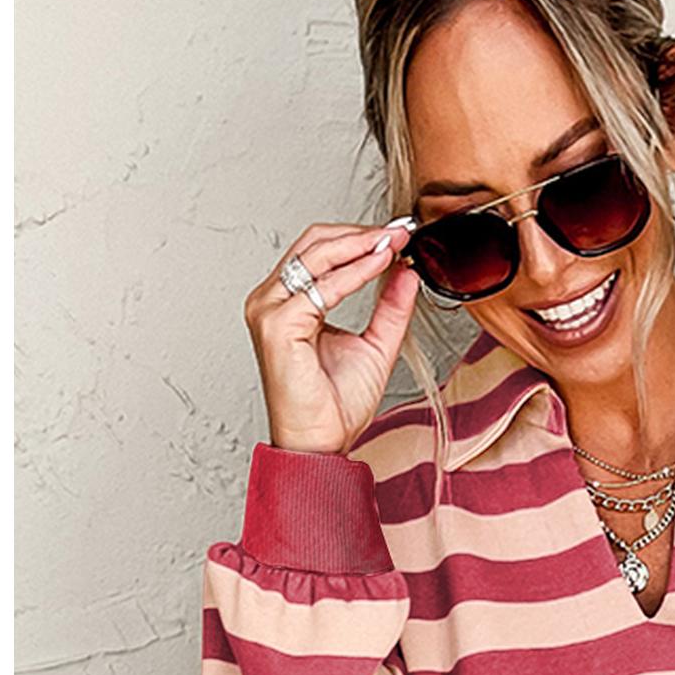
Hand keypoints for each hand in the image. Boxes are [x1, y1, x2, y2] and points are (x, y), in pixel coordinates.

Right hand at [244, 219, 421, 455]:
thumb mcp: (376, 345)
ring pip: (315, 256)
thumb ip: (389, 307)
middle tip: (400, 231)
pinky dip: (354, 273)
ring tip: (394, 241)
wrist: (321, 443)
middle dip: (360, 233)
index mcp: (287, 302)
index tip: (399, 234)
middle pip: (314, 243)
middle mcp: (271, 300)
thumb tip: (406, 271)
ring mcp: (268, 310)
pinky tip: (380, 266)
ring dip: (359, 244)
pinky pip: (321, 287)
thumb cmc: (335, 405)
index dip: (359, 237)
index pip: (320, 251)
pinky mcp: (276, 325)